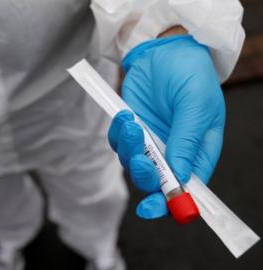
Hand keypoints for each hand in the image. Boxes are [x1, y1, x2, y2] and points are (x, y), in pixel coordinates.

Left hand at [109, 35, 224, 218]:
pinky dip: (118, 134)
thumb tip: (179, 178)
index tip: (153, 208)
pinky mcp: (132, 130)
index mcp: (199, 152)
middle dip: (144, 176)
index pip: (187, 188)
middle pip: (156, 183)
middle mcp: (174, 152)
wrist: (164, 49)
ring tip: (132, 122)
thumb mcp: (196, 107)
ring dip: (129, 149)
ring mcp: (150, 142)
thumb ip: (186, 142)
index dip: (171, 203)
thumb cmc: (190, 75)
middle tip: (140, 159)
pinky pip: (118, 144)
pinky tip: (125, 114)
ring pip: (133, 164)